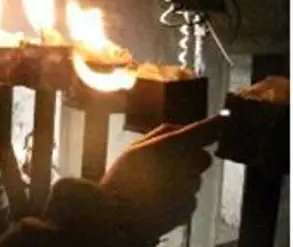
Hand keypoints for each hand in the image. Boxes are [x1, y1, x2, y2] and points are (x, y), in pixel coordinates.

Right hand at [100, 115, 223, 242]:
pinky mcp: (189, 208)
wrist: (116, 217)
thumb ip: (162, 135)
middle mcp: (185, 167)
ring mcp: (188, 190)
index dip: (214, 125)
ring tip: (155, 186)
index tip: (222, 120)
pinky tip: (160, 200)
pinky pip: (190, 198)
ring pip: (195, 179)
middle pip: (203, 158)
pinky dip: (180, 198)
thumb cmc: (121, 181)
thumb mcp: (134, 149)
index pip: (202, 132)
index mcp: (170, 148)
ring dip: (182, 180)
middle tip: (167, 163)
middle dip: (191, 159)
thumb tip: (185, 129)